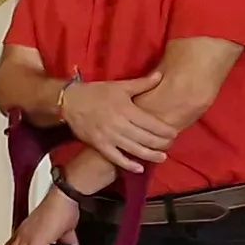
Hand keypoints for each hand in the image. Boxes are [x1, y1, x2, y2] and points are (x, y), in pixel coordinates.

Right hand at [56, 75, 175, 166]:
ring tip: (162, 157)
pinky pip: (116, 158)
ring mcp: (109, 137)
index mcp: (126, 109)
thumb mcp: (120, 86)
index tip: (174, 133)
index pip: (152, 123)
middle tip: (170, 145)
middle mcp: (120, 125)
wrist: (70, 101)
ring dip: (150, 155)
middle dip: (161, 143)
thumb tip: (160, 75)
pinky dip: (128, 165)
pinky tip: (139, 169)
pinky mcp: (99, 145)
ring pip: (135, 150)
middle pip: (146, 138)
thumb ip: (142, 84)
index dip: (165, 130)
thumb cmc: (96, 93)